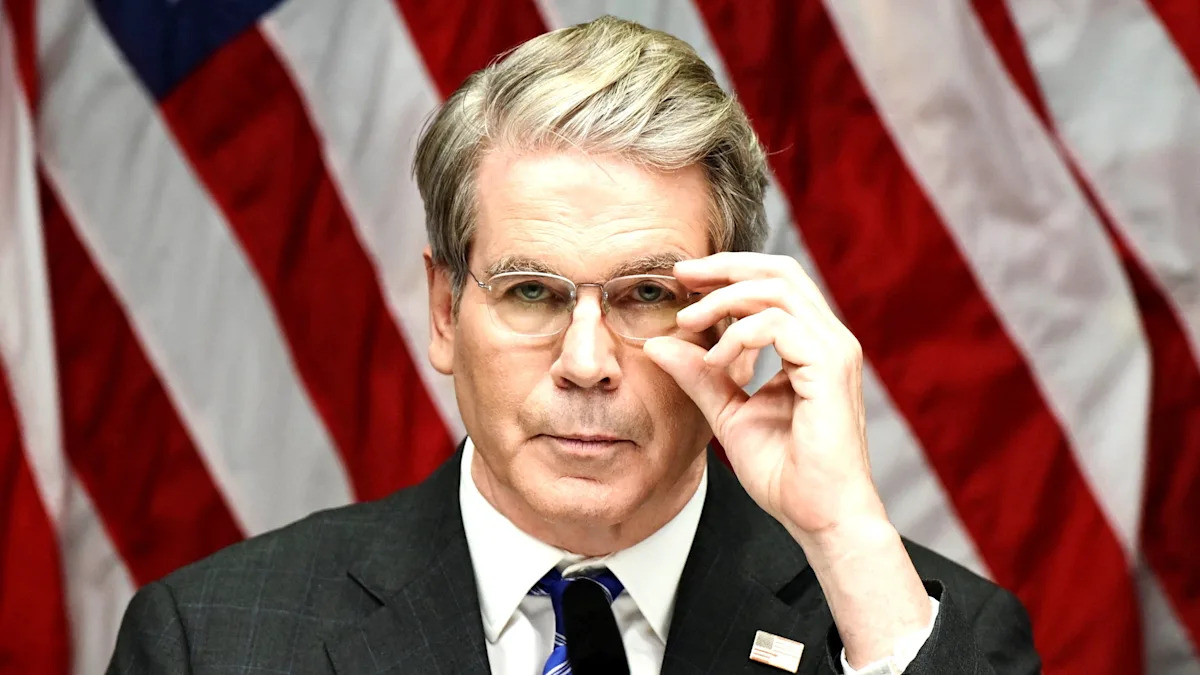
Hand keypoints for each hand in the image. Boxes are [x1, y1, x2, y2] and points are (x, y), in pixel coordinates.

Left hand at [643, 252, 882, 537]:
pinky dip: (738, 334)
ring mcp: (833, 350)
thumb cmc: (786, 473)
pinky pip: (778, 324)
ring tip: (688, 322)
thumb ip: (700, 376)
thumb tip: (659, 344)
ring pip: (777, 289)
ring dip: (724, 298)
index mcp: (811, 344)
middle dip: (725, 267)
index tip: (683, 281)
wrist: (820, 516)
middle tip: (681, 275)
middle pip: (779, 270)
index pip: (774, 283)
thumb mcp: (729, 413)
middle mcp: (828, 338)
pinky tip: (715, 361)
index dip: (728, 273)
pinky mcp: (829, 367)